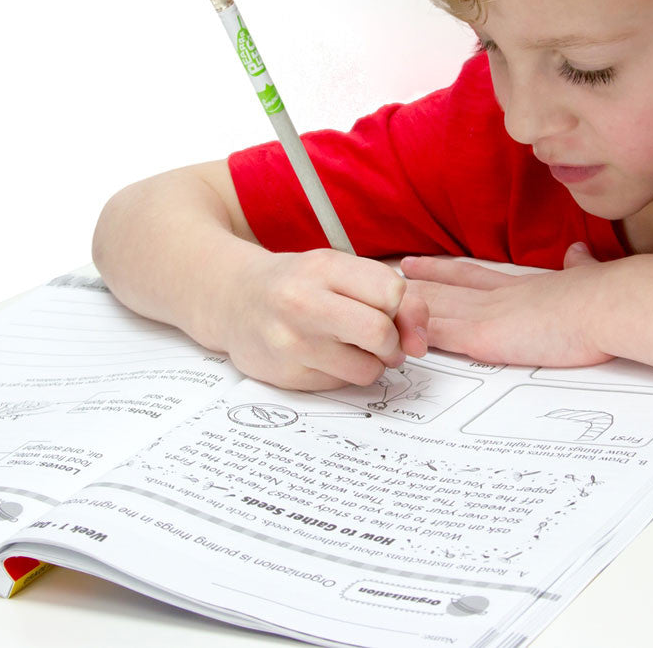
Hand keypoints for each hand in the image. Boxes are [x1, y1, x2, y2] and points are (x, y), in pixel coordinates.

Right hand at [220, 249, 428, 390]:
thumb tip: (420, 338)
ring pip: (367, 369)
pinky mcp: (286, 375)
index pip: (392, 292)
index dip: (405, 310)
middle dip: (394, 343)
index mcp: (322, 266)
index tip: (397, 315)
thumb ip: (386, 294)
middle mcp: (302, 302)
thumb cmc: (296, 283)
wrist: (232, 300)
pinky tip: (322, 356)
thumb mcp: (338, 271)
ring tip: (348, 347)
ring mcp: (291, 341)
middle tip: (383, 341)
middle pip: (381, 333)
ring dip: (371, 364)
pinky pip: (342, 385)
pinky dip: (343, 375)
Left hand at [399, 243, 613, 367]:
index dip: (439, 269)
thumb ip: (579, 266)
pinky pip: (437, 336)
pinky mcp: (480, 338)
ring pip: (431, 308)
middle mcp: (492, 297)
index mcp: (516, 286)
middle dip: (411, 285)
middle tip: (382, 279)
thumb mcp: (585, 275)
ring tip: (376, 305)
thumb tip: (579, 252)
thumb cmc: (602, 297)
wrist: (602, 306)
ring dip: (404, 308)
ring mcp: (483, 316)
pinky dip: (415, 336)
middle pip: (440, 289)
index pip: (467, 275)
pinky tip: (395, 336)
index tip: (416, 262)